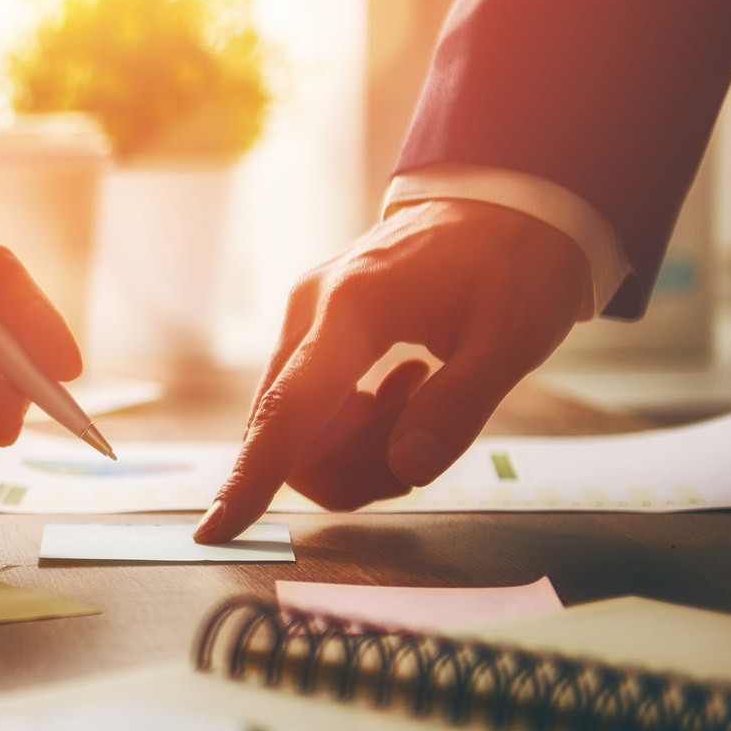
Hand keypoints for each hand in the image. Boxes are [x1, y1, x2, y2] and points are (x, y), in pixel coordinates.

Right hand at [195, 200, 589, 541]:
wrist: (502, 199)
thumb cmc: (515, 259)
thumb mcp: (514, 336)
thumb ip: (458, 406)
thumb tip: (407, 469)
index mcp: (352, 308)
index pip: (289, 410)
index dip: (252, 477)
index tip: (215, 530)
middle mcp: (308, 312)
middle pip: (288, 433)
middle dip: (353, 467)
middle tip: (426, 438)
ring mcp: (303, 319)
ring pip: (299, 427)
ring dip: (359, 445)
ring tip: (423, 400)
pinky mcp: (310, 329)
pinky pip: (309, 406)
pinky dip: (354, 424)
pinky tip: (404, 388)